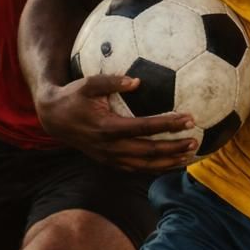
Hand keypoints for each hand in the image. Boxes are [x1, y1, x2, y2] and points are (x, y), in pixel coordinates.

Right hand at [35, 73, 197, 171]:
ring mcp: (109, 158)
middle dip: (174, 148)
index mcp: (108, 127)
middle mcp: (110, 147)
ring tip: (189, 157)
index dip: (168, 124)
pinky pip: (136, 169)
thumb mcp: (89, 83)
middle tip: (195, 140)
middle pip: (149, 152)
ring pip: (144, 166)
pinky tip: (170, 163)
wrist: (55, 119)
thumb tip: (138, 81)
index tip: (188, 118)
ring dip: (168, 163)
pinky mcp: (109, 163)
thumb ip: (112, 80)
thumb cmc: (74, 96)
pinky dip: (155, 168)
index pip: (145, 127)